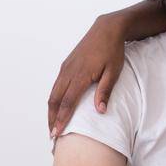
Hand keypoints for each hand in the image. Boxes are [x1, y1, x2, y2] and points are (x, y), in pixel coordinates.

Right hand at [48, 14, 126, 137]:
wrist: (106, 30)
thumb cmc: (113, 51)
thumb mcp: (114, 72)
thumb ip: (105, 91)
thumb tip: (100, 111)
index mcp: (80, 76)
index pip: (68, 102)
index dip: (62, 119)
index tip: (58, 133)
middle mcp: (69, 72)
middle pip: (55, 100)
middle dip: (52, 118)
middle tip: (52, 135)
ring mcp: (65, 68)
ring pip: (53, 93)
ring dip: (51, 110)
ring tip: (52, 125)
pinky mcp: (66, 65)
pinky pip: (56, 85)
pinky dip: (54, 99)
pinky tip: (57, 107)